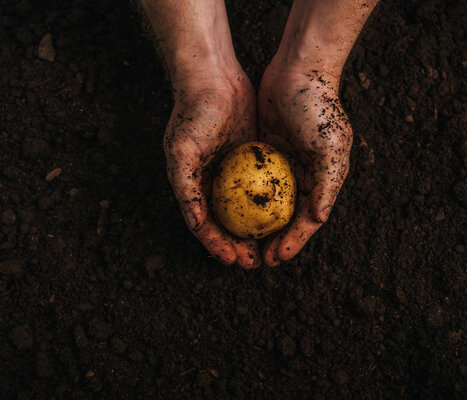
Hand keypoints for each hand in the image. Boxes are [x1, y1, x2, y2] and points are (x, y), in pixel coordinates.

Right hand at [164, 67, 260, 267]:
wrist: (214, 77)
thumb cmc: (194, 113)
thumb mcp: (183, 152)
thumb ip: (186, 188)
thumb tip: (195, 224)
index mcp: (193, 185)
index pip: (205, 224)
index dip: (217, 245)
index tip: (233, 260)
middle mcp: (212, 182)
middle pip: (227, 222)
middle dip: (239, 245)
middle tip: (255, 262)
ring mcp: (233, 171)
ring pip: (247, 209)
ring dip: (257, 230)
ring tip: (271, 248)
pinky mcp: (252, 158)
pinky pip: (263, 186)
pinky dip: (270, 204)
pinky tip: (283, 217)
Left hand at [258, 61, 352, 265]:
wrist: (298, 69)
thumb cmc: (318, 108)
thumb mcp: (329, 147)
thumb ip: (327, 184)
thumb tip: (319, 219)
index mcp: (322, 180)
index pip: (306, 220)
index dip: (292, 242)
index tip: (274, 258)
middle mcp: (303, 176)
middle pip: (285, 218)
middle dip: (272, 241)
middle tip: (254, 259)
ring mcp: (281, 165)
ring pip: (266, 205)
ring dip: (255, 226)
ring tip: (240, 243)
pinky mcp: (263, 152)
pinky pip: (250, 182)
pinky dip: (242, 199)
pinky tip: (228, 213)